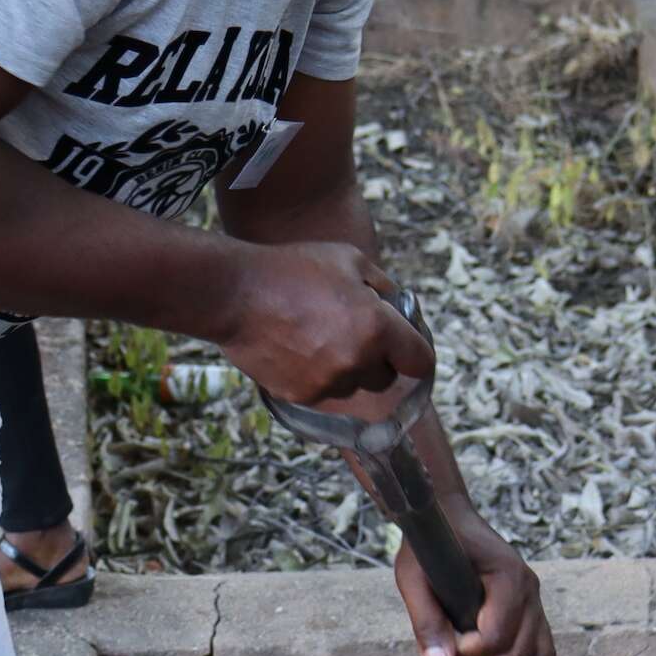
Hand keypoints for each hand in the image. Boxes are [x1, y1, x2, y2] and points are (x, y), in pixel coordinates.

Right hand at [212, 240, 432, 406]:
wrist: (234, 293)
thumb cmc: (294, 269)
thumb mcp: (350, 260)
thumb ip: (384, 288)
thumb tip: (400, 309)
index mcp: (378, 328)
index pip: (420, 361)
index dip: (416, 352)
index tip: (406, 346)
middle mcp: (357, 361)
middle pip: (385, 378)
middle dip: (378, 358)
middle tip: (354, 332)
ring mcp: (328, 382)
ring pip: (352, 385)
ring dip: (346, 368)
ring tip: (317, 335)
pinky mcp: (301, 395)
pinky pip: (323, 391)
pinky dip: (317, 374)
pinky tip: (297, 346)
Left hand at [394, 508, 556, 655]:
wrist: (447, 517)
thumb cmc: (429, 544)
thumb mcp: (414, 578)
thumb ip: (427, 622)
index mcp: (507, 576)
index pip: (498, 636)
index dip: (471, 653)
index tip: (448, 646)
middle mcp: (529, 589)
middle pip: (521, 652)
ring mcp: (534, 601)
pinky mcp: (530, 612)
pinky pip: (543, 652)